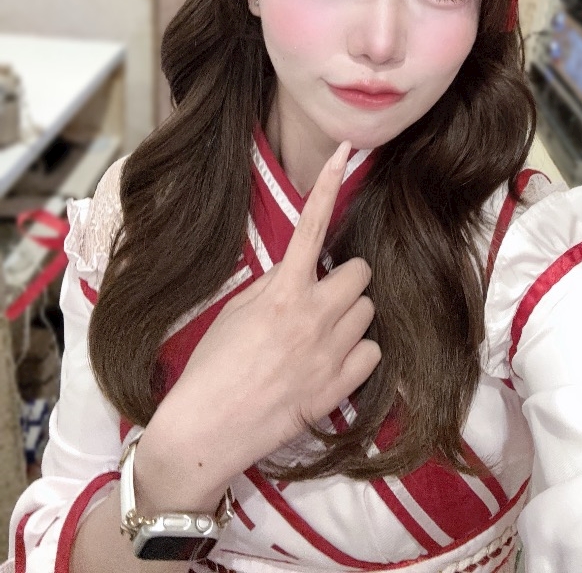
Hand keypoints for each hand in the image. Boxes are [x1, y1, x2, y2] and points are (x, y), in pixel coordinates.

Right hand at [139, 141, 379, 505]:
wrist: (207, 431)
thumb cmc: (212, 367)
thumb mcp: (235, 311)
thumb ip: (274, 285)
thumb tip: (299, 271)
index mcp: (283, 291)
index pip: (312, 225)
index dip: (330, 184)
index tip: (348, 152)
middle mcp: (314, 316)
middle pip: (360, 273)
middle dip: (345, 279)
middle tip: (320, 297)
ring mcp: (331, 353)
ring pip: (368, 311)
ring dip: (350, 315)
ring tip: (319, 335)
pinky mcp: (341, 388)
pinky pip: (372, 352)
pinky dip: (356, 354)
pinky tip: (330, 363)